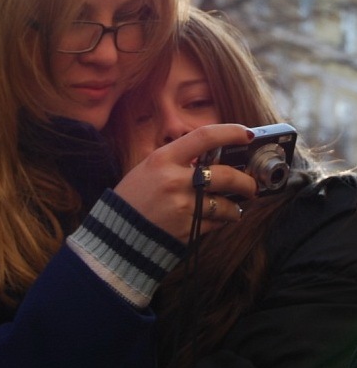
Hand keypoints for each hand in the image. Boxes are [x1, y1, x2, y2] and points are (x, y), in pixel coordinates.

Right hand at [114, 124, 256, 241]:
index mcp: (163, 159)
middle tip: (250, 185)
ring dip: (234, 207)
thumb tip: (211, 158)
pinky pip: (216, 224)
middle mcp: (174, 181)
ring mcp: (182, 207)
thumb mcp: (148, 168)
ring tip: (233, 208)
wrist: (116, 235)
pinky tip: (215, 220)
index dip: (231, 132)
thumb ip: (178, 161)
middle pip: (225, 175)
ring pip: (225, 205)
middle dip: (246, 181)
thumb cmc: (133, 198)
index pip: (204, 137)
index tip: (248, 135)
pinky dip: (220, 222)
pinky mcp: (187, 230)